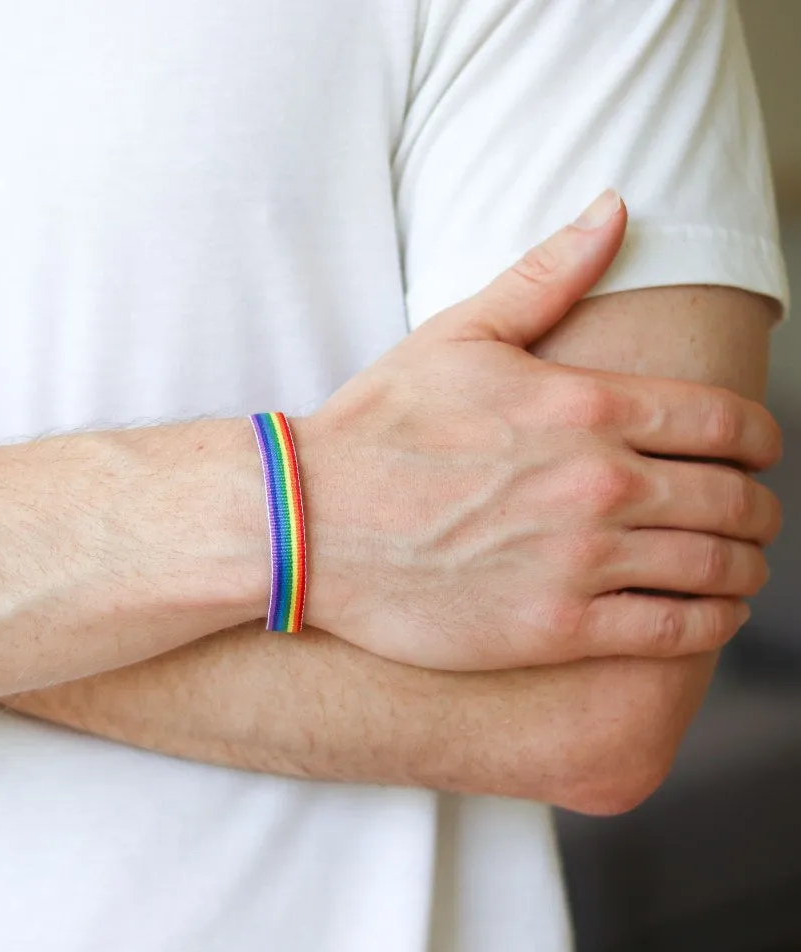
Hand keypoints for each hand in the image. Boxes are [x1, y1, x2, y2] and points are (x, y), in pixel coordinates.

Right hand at [300, 190, 781, 670]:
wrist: (309, 522)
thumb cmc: (379, 428)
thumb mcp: (458, 334)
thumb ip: (547, 274)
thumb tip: (615, 206)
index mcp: (587, 406)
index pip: (726, 423)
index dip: (761, 440)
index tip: (760, 454)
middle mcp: (599, 484)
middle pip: (734, 500)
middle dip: (759, 508)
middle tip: (755, 515)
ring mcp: (580, 562)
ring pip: (716, 568)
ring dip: (747, 568)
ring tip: (744, 568)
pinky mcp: (555, 629)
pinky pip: (674, 632)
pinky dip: (713, 625)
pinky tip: (714, 615)